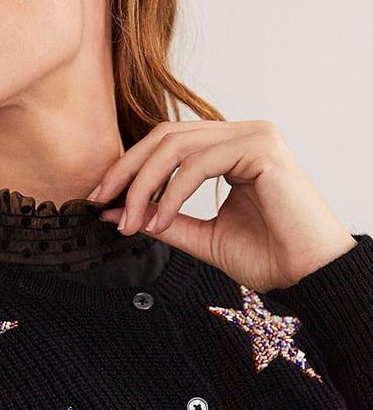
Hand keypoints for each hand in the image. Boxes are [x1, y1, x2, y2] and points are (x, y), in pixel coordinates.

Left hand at [88, 120, 356, 291]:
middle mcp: (241, 135)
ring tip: (131, 222)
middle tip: (102, 202)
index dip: (130, 168)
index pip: (167, 143)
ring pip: (177, 146)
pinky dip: (171, 193)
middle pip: (165, 136)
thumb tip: (118, 211)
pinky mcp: (262, 147)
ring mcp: (254, 136)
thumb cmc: (267, 257)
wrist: (307, 274)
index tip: (103, 199)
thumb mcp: (202, 238)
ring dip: (144, 185)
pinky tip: (159, 220)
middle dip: (127, 170)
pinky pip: (200, 162)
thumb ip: (164, 220)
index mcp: (229, 150)